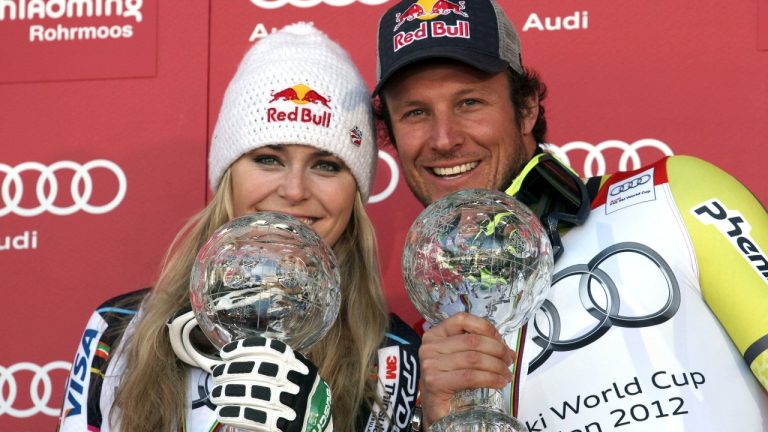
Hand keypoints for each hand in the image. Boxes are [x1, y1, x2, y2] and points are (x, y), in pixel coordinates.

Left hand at [209, 336, 332, 431]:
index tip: (225, 353)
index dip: (246, 348)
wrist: (316, 426)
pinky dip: (235, 414)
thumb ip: (274, 366)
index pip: (272, 350)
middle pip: (260, 370)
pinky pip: (256, 418)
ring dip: (229, 393)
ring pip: (255, 394)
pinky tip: (222, 413)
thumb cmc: (298, 397)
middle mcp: (298, 382)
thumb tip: (233, 361)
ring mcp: (293, 405)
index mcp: (299, 366)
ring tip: (215, 395)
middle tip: (217, 374)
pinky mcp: (285, 426)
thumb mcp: (295, 375)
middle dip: (233, 371)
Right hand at [418, 313, 514, 427]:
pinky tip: (499, 382)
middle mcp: (429, 347)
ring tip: (506, 374)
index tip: (501, 341)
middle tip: (509, 361)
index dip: (486, 327)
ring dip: (496, 366)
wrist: (436, 412)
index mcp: (435, 335)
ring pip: (474, 358)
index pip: (462, 319)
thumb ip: (476, 348)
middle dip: (497, 350)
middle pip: (472, 341)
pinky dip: (490, 378)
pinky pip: (470, 376)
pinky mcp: (435, 382)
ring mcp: (430, 364)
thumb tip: (506, 349)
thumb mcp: (461, 359)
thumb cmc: (450, 384)